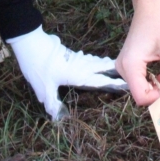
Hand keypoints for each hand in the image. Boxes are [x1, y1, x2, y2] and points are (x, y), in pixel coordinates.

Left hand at [7, 26, 127, 119]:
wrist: (31, 42)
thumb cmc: (38, 66)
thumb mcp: (43, 88)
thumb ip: (52, 103)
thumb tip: (57, 118)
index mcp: (78, 75)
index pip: (100, 80)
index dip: (113, 83)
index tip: (126, 84)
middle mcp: (80, 66)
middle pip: (101, 68)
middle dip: (114, 71)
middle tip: (128, 74)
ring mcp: (76, 59)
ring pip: (95, 62)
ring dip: (105, 65)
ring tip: (116, 67)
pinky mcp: (70, 54)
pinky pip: (88, 59)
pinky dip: (95, 61)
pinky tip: (93, 61)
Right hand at [116, 0, 159, 105]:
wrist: (150, 7)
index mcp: (130, 66)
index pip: (142, 97)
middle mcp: (122, 68)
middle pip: (141, 94)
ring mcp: (124, 66)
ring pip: (141, 88)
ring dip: (159, 86)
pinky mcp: (128, 63)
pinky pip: (140, 80)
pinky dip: (154, 80)